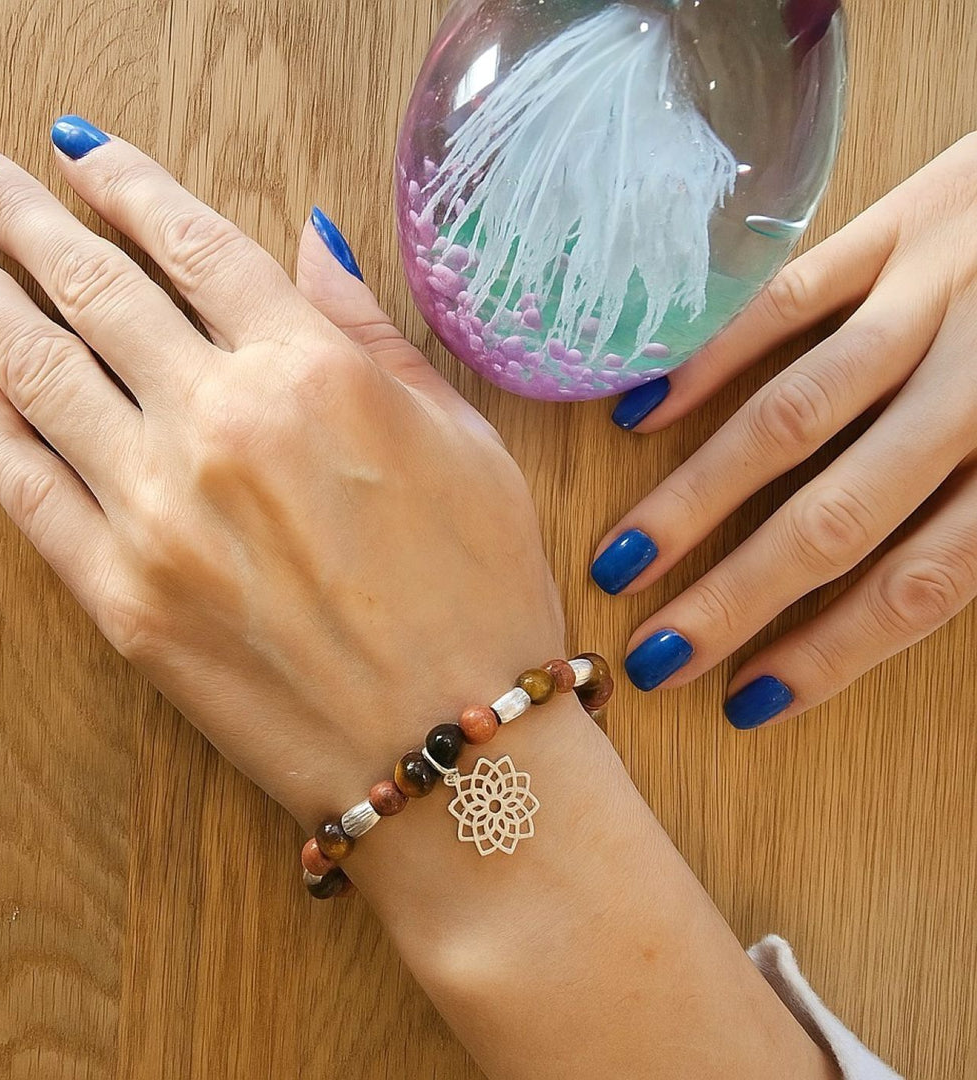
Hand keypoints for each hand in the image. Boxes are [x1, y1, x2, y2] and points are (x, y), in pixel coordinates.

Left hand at [0, 119, 566, 824]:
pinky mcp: (122, 599)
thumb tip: (308, 247)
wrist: (454, 752)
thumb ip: (372, 337)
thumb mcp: (464, 443)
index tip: (80, 148)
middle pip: (95, 287)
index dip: (129, 183)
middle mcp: (222, 426)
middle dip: (21, 213)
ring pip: (39, 374)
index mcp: (315, 375)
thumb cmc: (482, 597)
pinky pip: (27, 492)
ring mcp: (158, 514)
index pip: (195, 245)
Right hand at [592, 133, 976, 728]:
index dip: (829, 652)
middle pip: (841, 513)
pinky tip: (643, 414)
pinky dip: (711, 360)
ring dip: (700, 497)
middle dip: (739, 595)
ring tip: (622, 557)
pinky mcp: (901, 221)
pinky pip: (789, 297)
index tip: (745, 700)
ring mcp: (937, 293)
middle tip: (654, 654)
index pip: (921, 581)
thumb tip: (909, 593)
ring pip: (797, 415)